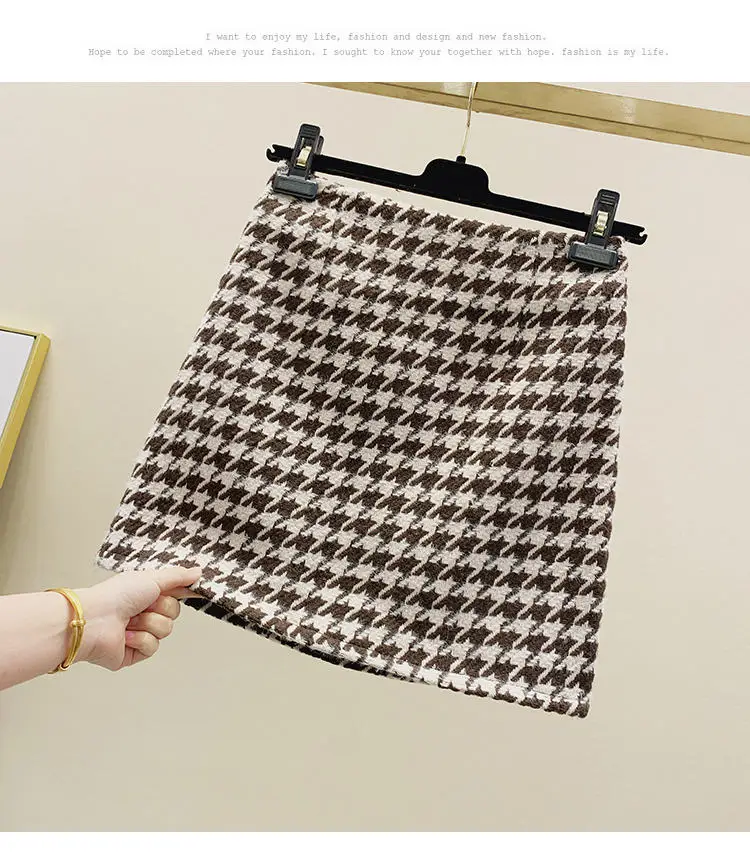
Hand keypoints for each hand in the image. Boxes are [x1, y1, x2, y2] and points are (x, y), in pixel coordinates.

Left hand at [78, 566, 200, 670]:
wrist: (95, 620)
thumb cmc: (116, 595)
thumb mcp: (152, 578)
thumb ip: (178, 576)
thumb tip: (198, 572)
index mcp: (146, 593)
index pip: (174, 592)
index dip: (182, 591)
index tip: (193, 589)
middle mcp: (143, 611)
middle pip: (173, 612)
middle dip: (161, 608)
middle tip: (144, 604)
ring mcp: (139, 632)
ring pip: (165, 630)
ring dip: (149, 623)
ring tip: (130, 620)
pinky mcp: (134, 652)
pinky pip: (153, 647)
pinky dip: (141, 639)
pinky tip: (126, 635)